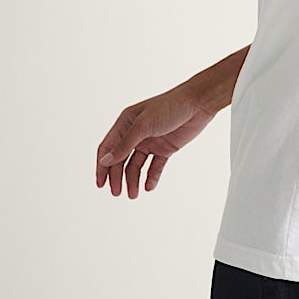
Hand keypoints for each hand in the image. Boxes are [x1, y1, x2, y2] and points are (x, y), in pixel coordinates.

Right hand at [95, 79, 217, 197]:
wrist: (198, 104)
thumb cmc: (169, 107)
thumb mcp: (144, 126)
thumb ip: (124, 145)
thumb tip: (105, 161)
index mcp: (126, 123)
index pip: (108, 148)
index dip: (102, 166)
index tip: (100, 184)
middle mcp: (136, 133)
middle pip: (120, 160)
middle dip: (117, 177)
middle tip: (117, 193)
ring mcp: (150, 141)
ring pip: (136, 166)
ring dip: (133, 180)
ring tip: (133, 194)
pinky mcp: (165, 148)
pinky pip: (155, 166)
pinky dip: (151, 177)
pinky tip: (149, 187)